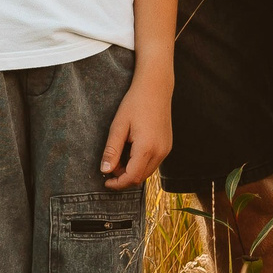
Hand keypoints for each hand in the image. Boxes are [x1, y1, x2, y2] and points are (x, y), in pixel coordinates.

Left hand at [100, 69, 171, 189]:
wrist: (155, 88)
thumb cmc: (135, 103)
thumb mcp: (118, 126)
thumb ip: (112, 150)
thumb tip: (105, 170)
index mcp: (146, 148)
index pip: (132, 177)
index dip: (118, 184)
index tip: (106, 182)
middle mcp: (160, 152)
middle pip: (140, 177)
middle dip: (124, 178)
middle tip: (110, 166)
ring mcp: (166, 149)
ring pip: (148, 171)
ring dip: (133, 171)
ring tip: (119, 157)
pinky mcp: (167, 145)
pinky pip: (153, 163)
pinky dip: (141, 164)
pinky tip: (131, 151)